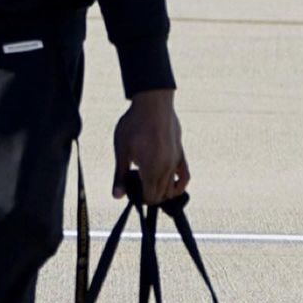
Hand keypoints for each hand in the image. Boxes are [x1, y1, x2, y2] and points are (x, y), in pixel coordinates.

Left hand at [112, 89, 189, 204]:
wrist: (153, 103)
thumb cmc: (134, 125)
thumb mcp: (122, 151)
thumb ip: (120, 175)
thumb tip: (117, 196)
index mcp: (151, 171)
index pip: (150, 198)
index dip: (140, 199)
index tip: (131, 191)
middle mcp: (167, 170)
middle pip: (161, 196)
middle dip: (149, 196)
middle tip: (137, 185)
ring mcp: (176, 162)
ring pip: (173, 189)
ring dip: (162, 192)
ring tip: (149, 183)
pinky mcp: (181, 153)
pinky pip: (185, 176)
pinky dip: (178, 185)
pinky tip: (169, 183)